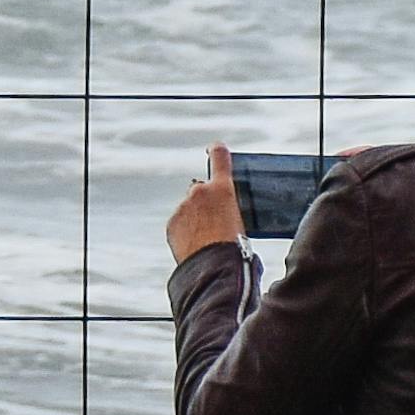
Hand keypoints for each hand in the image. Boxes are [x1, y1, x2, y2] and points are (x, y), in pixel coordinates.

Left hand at [164, 143, 245, 263]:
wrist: (213, 267)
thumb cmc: (235, 248)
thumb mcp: (242, 221)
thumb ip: (229, 208)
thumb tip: (224, 214)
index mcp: (222, 189)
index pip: (220, 158)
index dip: (218, 151)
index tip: (215, 147)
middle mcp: (199, 192)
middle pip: (202, 190)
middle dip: (206, 200)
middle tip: (216, 221)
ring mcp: (182, 207)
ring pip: (190, 208)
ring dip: (196, 218)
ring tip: (207, 239)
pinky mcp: (172, 222)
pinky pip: (180, 222)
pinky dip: (186, 230)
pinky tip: (196, 244)